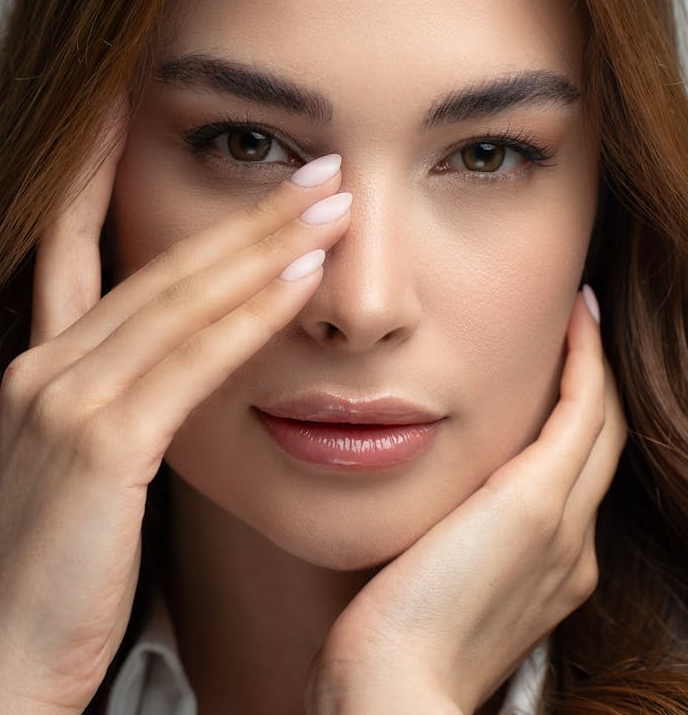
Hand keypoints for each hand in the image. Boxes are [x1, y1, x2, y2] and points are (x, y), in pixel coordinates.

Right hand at [0, 101, 351, 714]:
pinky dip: (249, 319)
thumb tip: (191, 365)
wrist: (0, 660)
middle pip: (159, 265)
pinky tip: (299, 282)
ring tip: (329, 204)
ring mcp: (66, 401)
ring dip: (263, 247)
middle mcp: (46, 365)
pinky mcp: (100, 450)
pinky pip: (189, 366)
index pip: (73, 246)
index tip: (140, 110)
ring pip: (179, 302)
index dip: (102, 172)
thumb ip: (130, 403)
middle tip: (314, 165)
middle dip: (243, 211)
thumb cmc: (56, 568)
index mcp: (43, 365)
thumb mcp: (87, 464)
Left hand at [306, 290, 626, 714]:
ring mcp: (563, 525)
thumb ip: (445, 543)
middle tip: (581, 325)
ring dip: (593, 361)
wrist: (392, 687)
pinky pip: (582, 411)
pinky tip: (577, 319)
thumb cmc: (392, 641)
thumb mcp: (429, 582)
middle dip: (593, 381)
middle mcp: (571, 547)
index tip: (556, 370)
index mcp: (548, 569)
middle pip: (598, 443)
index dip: (572, 418)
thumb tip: (424, 509)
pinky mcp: (538, 504)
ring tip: (582, 314)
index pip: (571, 475)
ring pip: (599, 423)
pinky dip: (585, 362)